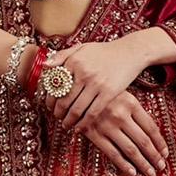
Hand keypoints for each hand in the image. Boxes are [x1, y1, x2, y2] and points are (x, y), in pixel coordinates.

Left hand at [43, 37, 167, 175]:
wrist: (130, 52)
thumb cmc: (104, 51)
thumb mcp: (81, 48)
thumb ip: (62, 55)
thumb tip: (45, 65)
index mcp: (74, 61)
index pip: (55, 85)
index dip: (50, 99)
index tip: (49, 106)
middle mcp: (83, 72)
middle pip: (63, 100)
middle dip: (57, 112)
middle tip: (57, 117)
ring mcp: (96, 83)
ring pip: (76, 109)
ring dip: (68, 120)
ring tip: (66, 124)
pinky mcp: (109, 93)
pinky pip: (92, 112)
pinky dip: (84, 123)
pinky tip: (80, 127)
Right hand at [76, 91, 168, 175]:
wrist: (74, 88)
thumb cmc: (103, 92)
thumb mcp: (122, 94)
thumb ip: (136, 111)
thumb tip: (152, 134)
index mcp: (131, 103)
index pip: (151, 127)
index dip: (160, 143)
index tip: (165, 153)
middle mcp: (121, 115)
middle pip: (143, 141)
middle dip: (154, 156)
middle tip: (161, 167)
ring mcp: (107, 126)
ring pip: (130, 150)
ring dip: (143, 164)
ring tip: (150, 173)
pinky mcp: (94, 134)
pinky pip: (112, 153)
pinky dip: (124, 164)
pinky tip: (132, 172)